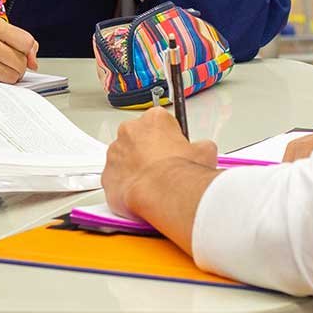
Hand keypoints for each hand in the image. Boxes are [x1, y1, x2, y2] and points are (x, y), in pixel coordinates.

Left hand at [102, 106, 219, 216]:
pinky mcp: (107, 175)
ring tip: (153, 183)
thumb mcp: (206, 152)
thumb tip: (203, 149)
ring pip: (124, 158)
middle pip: (138, 137)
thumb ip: (201, 145)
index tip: (174, 150)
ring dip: (135, 168)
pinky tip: (140, 193)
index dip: (169, 138)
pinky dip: (125, 185)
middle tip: (163, 167)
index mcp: (154, 119)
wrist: (163, 194)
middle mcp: (129, 131)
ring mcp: (115, 153)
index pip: (160, 122)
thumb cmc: (179, 172)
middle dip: (148, 150)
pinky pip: (115, 179)